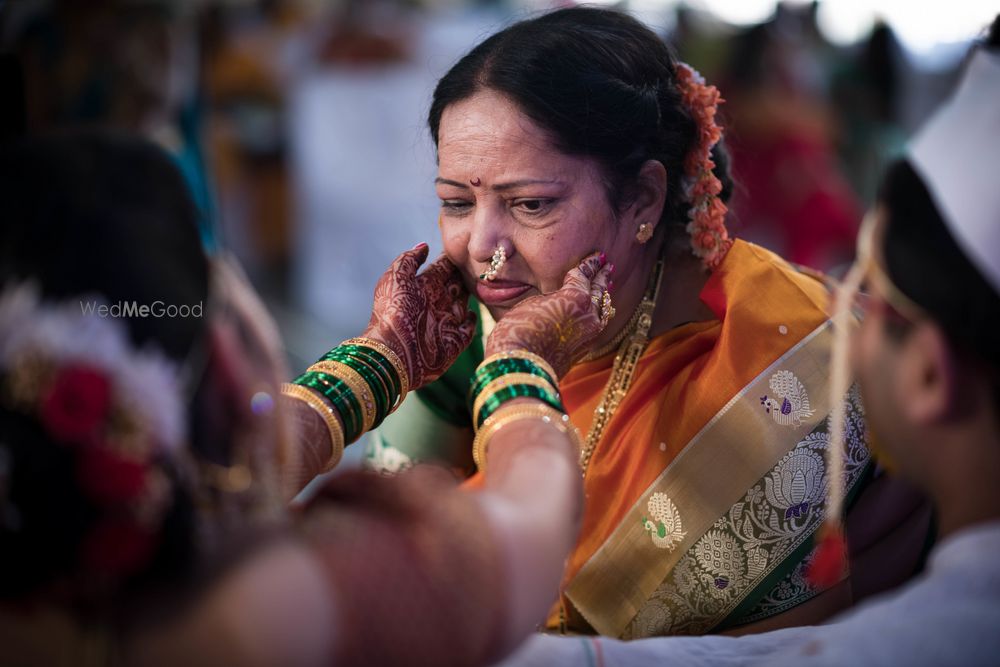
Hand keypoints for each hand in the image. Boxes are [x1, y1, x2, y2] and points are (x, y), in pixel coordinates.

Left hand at [362, 244, 476, 388]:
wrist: (394, 352)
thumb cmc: (392, 313)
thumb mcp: (395, 279)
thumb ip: (409, 259)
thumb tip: (424, 246)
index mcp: (424, 287)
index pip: (444, 268)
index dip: (454, 258)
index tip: (468, 246)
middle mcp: (436, 302)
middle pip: (457, 283)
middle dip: (468, 274)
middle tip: (484, 263)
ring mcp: (446, 322)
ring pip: (465, 302)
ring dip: (474, 294)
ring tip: (487, 283)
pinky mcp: (455, 341)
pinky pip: (468, 328)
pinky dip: (472, 321)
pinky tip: (472, 314)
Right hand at [484, 252, 612, 378]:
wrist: (521, 366)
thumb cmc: (518, 329)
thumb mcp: (532, 303)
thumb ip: (552, 297)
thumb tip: (561, 299)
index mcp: (577, 296)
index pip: (584, 274)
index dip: (589, 264)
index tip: (596, 256)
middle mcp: (589, 313)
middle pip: (599, 289)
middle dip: (602, 276)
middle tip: (607, 265)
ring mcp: (591, 332)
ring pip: (603, 308)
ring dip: (604, 295)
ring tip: (607, 286)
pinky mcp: (586, 348)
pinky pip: (598, 324)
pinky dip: (600, 313)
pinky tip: (600, 311)